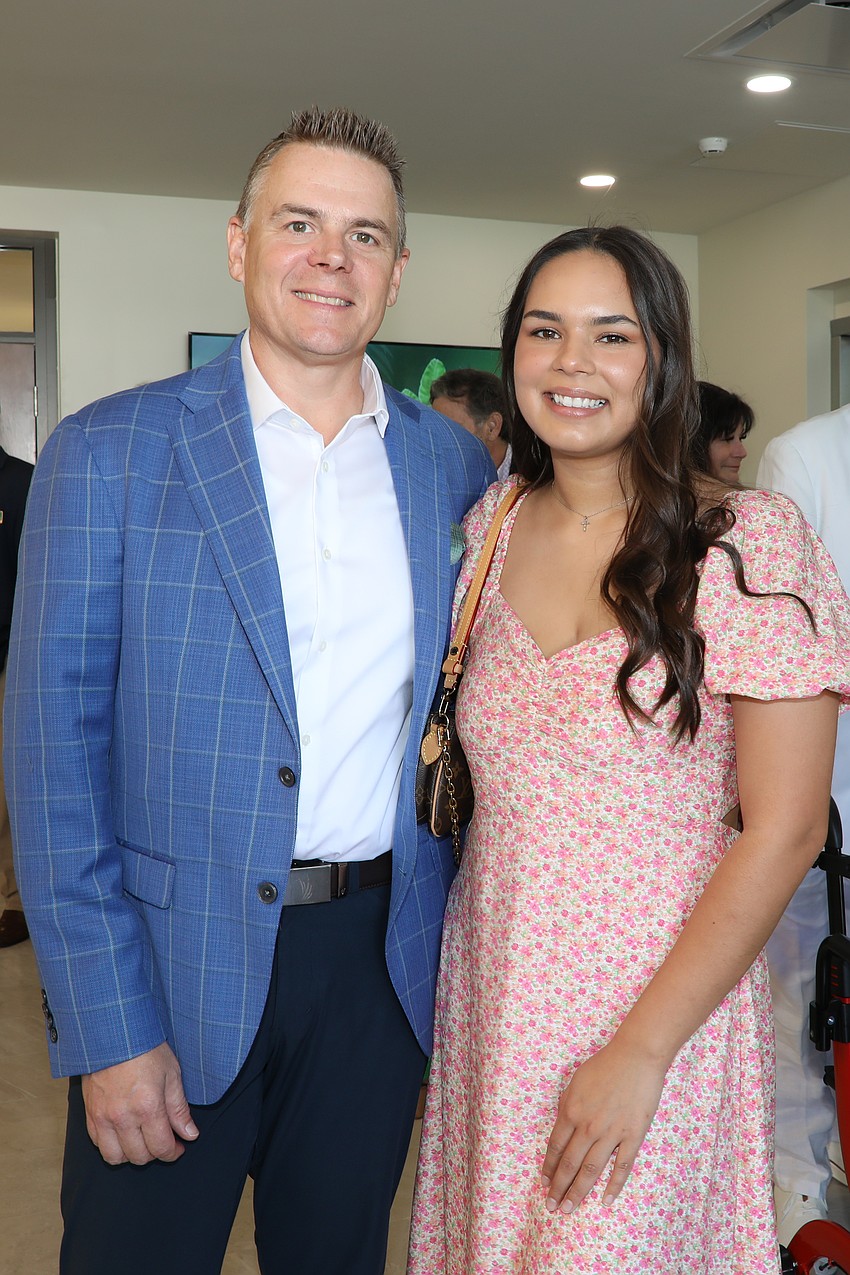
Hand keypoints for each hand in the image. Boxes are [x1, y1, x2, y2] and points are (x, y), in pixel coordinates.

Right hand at [81, 1041, 198, 1165]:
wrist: (114, 1032)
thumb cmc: (145, 1048)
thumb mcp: (171, 1074)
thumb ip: (179, 1109)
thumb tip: (190, 1134)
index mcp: (147, 1107)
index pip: (161, 1148)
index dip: (173, 1153)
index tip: (179, 1147)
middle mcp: (122, 1117)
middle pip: (139, 1157)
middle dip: (155, 1153)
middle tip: (162, 1140)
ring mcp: (102, 1117)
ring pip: (115, 1156)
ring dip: (131, 1154)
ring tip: (142, 1140)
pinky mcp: (90, 1113)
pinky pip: (97, 1143)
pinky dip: (111, 1145)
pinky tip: (123, 1132)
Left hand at [541, 1040, 665, 1212]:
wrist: (636, 1057)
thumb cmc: (604, 1064)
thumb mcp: (575, 1081)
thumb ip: (567, 1106)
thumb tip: (561, 1127)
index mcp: (571, 1111)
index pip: (555, 1148)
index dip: (549, 1168)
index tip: (544, 1184)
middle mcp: (588, 1126)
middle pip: (570, 1164)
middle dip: (559, 1188)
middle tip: (552, 1207)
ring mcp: (611, 1133)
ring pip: (591, 1170)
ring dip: (578, 1192)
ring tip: (569, 1209)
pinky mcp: (633, 1136)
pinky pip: (622, 1167)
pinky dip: (613, 1186)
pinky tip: (606, 1201)